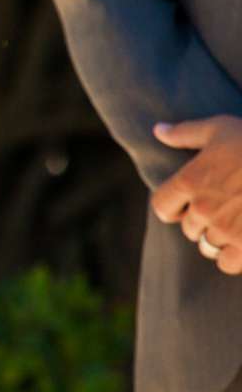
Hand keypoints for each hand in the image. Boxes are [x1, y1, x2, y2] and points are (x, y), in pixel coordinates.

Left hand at [154, 116, 241, 273]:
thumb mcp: (218, 128)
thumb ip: (185, 133)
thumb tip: (158, 131)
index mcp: (190, 181)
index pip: (162, 206)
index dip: (173, 208)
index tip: (185, 205)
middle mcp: (203, 209)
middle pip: (189, 228)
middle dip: (200, 222)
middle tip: (221, 211)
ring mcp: (226, 230)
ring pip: (208, 246)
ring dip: (217, 240)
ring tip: (234, 226)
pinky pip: (227, 263)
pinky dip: (232, 257)